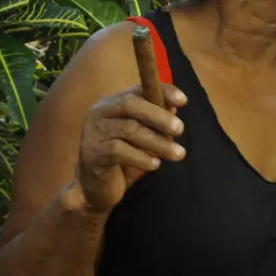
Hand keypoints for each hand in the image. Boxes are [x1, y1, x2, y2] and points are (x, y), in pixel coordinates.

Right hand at [75, 83, 186, 212]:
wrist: (95, 187)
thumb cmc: (122, 156)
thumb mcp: (141, 136)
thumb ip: (155, 120)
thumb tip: (174, 107)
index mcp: (113, 102)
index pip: (139, 90)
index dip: (162, 92)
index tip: (183, 100)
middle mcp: (100, 112)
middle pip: (131, 105)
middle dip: (159, 116)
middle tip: (180, 129)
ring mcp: (94, 132)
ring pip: (129, 130)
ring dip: (158, 142)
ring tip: (178, 153)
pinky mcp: (92, 153)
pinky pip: (120, 151)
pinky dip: (142, 158)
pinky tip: (155, 165)